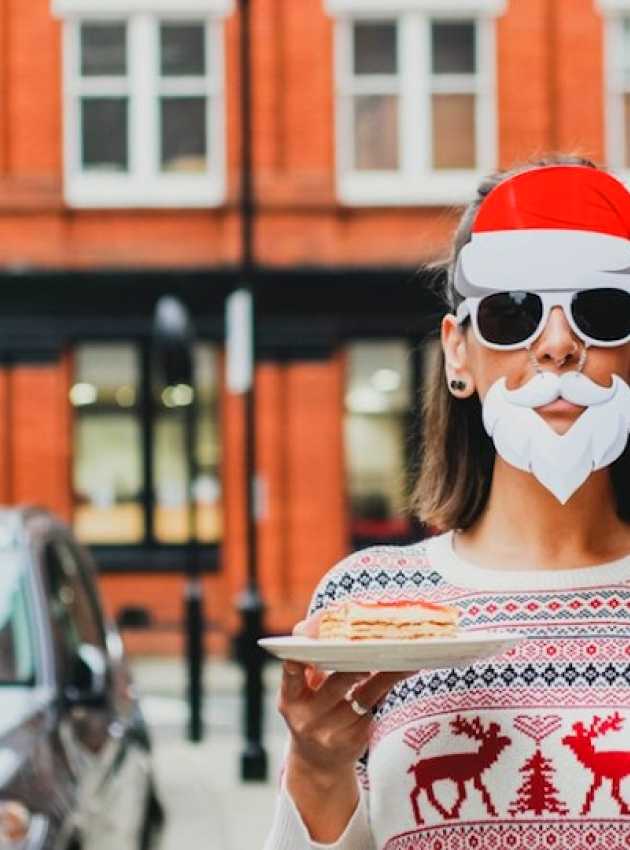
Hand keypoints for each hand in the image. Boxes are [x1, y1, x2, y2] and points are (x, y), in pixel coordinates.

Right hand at [278, 612, 413, 782]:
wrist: (318, 761)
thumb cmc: (312, 709)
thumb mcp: (302, 691)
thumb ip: (310, 664)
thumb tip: (330, 627)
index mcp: (290, 699)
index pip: (291, 677)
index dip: (296, 665)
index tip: (303, 651)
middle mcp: (307, 719)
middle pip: (335, 686)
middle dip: (355, 668)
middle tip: (373, 651)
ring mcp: (331, 734)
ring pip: (363, 698)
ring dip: (385, 676)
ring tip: (403, 660)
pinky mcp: (353, 742)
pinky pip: (373, 711)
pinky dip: (386, 691)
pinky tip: (401, 675)